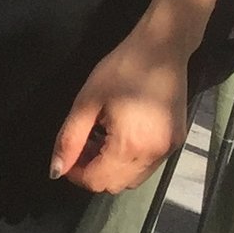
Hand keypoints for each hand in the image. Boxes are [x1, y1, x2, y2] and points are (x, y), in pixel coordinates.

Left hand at [50, 18, 191, 193]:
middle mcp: (155, 154)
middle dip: (93, 171)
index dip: (76, 174)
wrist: (163, 47)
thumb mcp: (86, 102)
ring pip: (133, 179)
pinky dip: (129, 160)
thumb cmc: (122, 68)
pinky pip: (148, 165)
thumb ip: (69, 140)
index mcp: (131, 145)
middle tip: (82, 145)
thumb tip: (56, 170)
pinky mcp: (177, 141)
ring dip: (111, 168)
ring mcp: (169, 149)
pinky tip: (119, 135)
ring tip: (100, 138)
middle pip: (115, 185)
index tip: (67, 155)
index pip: (97, 181)